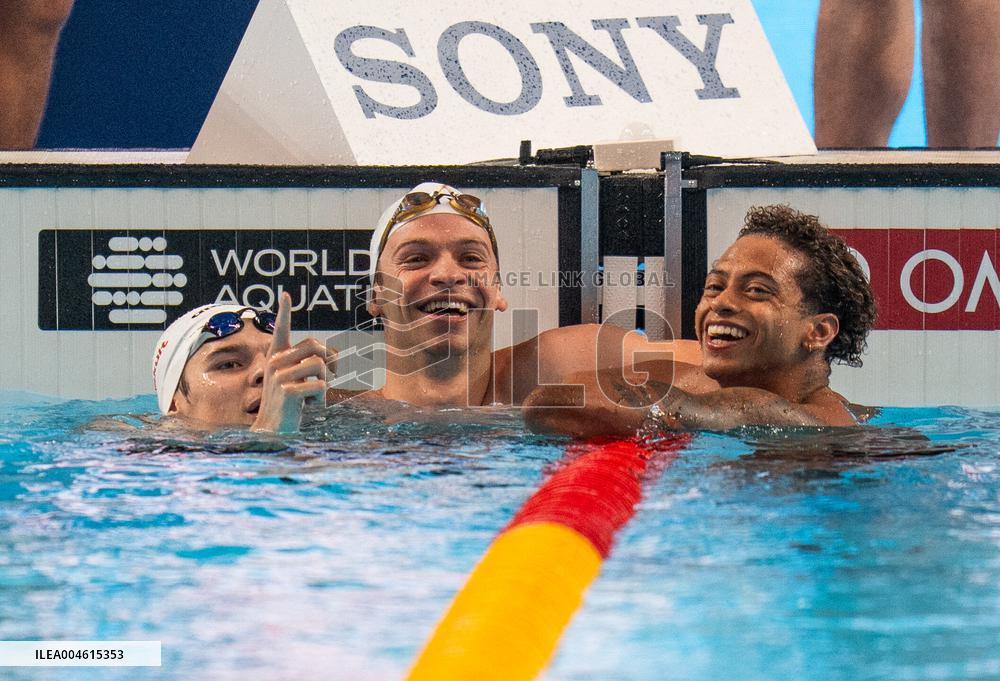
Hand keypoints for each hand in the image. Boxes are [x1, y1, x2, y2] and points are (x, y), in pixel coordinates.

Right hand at [251, 292, 326, 432]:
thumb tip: (328, 356)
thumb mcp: (295, 380)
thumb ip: (305, 365)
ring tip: (314, 396)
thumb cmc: (289, 404)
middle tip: (331, 374)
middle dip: (329, 358)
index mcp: (276, 357)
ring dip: (325, 383)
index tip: (285, 295)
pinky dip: (321, 397)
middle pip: (314, 345)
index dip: (283, 312)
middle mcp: (275, 362)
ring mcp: (279, 376)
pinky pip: (319, 385)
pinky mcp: (286, 390)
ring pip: (319, 366)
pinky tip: (309, 407)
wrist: (273, 429)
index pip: (281, 330)